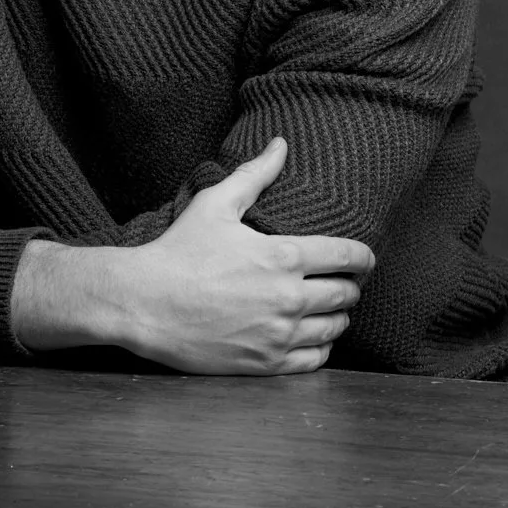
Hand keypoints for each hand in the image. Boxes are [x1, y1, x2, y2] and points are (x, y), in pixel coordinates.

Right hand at [11, 137, 376, 374]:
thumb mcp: (215, 204)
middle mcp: (288, 298)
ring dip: (338, 317)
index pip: (350, 257)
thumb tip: (281, 144)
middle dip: (351, 286)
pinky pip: (315, 359)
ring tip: (328, 309)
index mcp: (283, 256)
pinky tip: (310, 336)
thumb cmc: (178, 251)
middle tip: (343, 283)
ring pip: (335, 328)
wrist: (142, 303)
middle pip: (347, 294)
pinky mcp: (265, 363)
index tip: (364, 260)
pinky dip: (321, 346)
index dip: (364, 258)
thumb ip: (254, 175)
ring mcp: (278, 334)